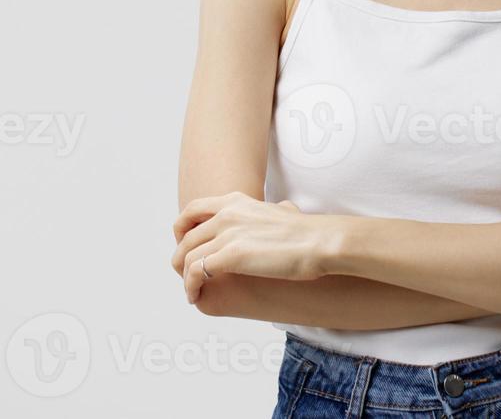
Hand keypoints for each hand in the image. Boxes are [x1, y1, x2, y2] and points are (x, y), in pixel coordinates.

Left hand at [171, 192, 331, 303]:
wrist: (320, 242)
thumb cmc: (310, 232)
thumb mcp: (287, 211)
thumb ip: (277, 210)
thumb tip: (286, 208)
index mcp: (236, 202)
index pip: (192, 210)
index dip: (182, 229)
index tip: (185, 246)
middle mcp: (226, 214)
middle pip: (186, 237)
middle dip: (180, 259)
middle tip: (186, 275)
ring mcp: (227, 234)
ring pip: (187, 257)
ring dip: (184, 277)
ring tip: (192, 291)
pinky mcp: (230, 256)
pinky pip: (195, 272)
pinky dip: (190, 287)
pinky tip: (195, 297)